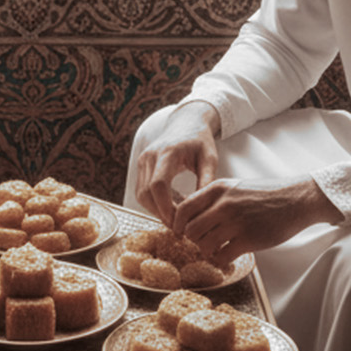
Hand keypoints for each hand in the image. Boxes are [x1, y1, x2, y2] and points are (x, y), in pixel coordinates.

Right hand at [132, 100, 221, 227]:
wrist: (186, 123)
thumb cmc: (200, 141)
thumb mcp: (210, 158)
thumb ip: (207, 181)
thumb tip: (202, 208)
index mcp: (168, 152)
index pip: (158, 184)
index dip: (166, 207)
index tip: (180, 222)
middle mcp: (150, 156)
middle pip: (146, 193)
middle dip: (160, 213)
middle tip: (179, 227)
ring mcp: (143, 160)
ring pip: (140, 194)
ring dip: (156, 210)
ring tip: (176, 218)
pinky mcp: (141, 166)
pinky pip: (142, 190)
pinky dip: (154, 203)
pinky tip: (171, 207)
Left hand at [173, 177, 336, 261]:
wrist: (296, 199)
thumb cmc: (265, 194)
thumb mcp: (234, 187)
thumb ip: (213, 198)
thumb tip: (190, 216)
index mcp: (217, 189)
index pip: (183, 209)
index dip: (178, 224)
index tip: (181, 232)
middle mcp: (223, 204)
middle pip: (190, 230)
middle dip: (194, 240)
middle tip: (204, 242)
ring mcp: (236, 222)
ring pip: (204, 245)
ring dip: (208, 252)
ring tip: (218, 249)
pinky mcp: (248, 239)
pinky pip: (222, 257)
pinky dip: (222, 260)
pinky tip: (228, 257)